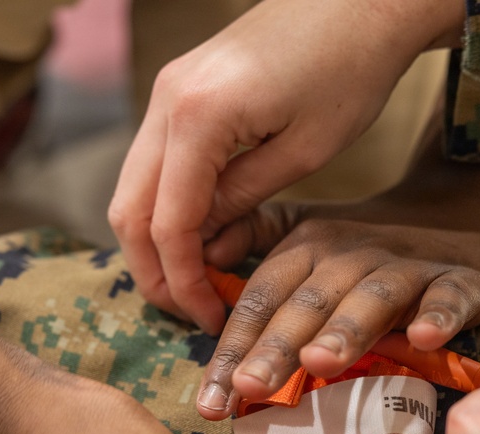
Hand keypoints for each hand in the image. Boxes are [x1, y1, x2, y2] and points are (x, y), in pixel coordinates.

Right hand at [108, 0, 464, 334]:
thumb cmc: (350, 69)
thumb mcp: (304, 152)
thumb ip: (242, 202)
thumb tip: (205, 247)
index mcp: (197, 118)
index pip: (166, 224)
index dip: (183, 281)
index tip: (208, 318)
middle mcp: (166, 101)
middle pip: (129, 210)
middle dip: (155, 270)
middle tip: (191, 310)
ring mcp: (168, 92)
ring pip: (134, 188)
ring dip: (157, 241)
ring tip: (199, 281)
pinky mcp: (182, 91)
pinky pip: (157, 164)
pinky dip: (170, 207)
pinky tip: (206, 235)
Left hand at [195, 161, 479, 418]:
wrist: (464, 206)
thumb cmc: (370, 241)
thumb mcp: (308, 232)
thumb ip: (255, 240)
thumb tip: (201, 257)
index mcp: (306, 248)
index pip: (260, 301)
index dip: (233, 349)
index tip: (210, 403)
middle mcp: (349, 255)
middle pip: (307, 303)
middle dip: (276, 347)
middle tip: (249, 388)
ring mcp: (406, 266)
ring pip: (372, 298)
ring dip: (346, 330)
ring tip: (321, 363)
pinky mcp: (461, 278)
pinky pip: (449, 296)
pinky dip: (438, 315)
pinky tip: (425, 337)